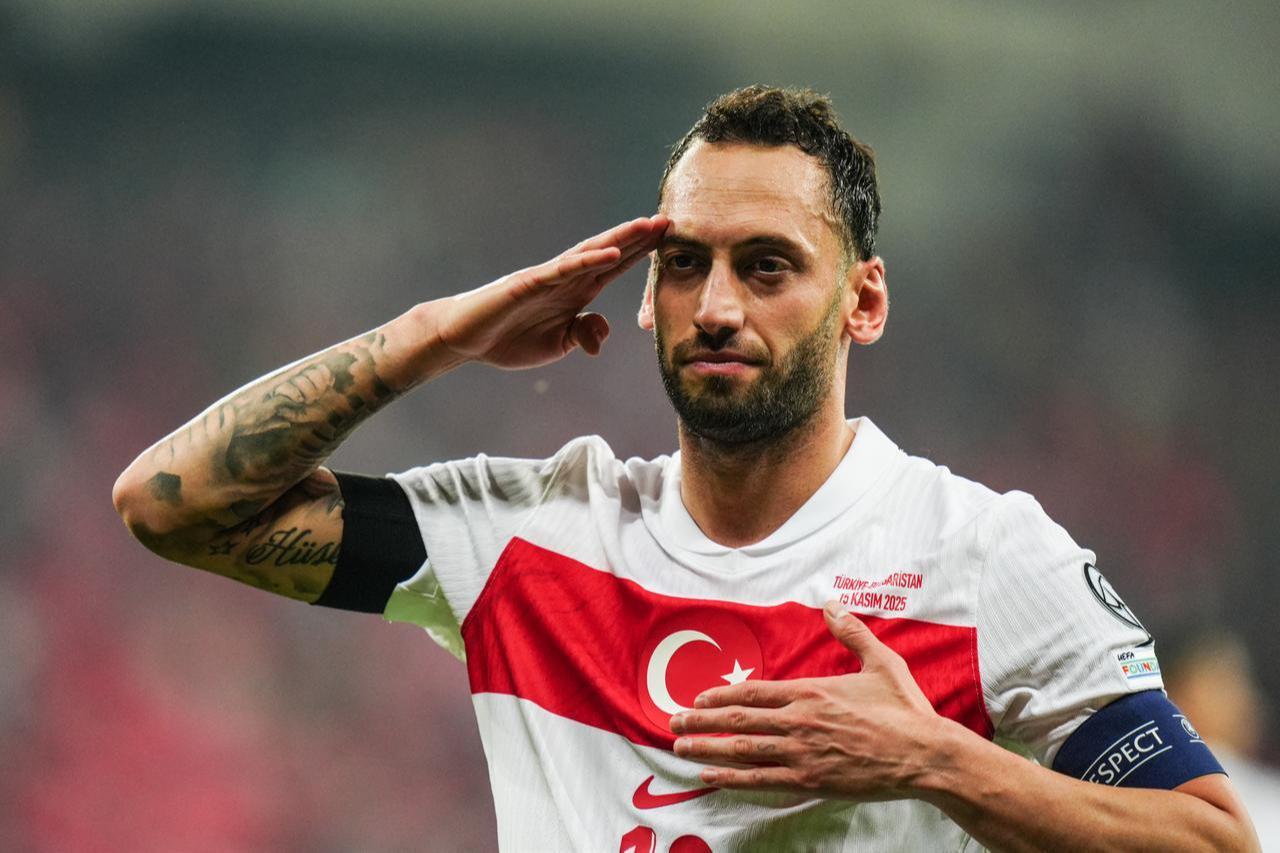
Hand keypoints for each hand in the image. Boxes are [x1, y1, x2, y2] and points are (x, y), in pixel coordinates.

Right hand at [433, 215, 667, 368]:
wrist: (465, 338)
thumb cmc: (509, 337)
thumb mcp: (557, 344)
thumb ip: (583, 335)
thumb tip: (601, 336)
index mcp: (576, 293)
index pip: (615, 268)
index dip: (642, 254)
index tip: (669, 241)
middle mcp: (566, 279)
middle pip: (609, 252)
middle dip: (639, 238)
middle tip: (670, 221)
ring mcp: (547, 278)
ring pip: (590, 253)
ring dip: (620, 239)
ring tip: (647, 226)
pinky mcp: (528, 283)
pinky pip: (563, 270)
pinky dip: (588, 261)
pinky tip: (611, 253)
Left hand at [670, 602, 947, 801]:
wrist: (924, 755)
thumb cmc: (904, 709)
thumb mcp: (880, 661)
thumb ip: (851, 632)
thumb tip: (833, 604)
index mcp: (811, 691)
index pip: (753, 691)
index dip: (720, 696)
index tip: (697, 699)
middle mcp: (799, 721)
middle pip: (738, 720)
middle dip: (700, 722)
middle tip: (672, 724)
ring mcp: (802, 754)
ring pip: (743, 750)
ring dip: (707, 749)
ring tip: (679, 749)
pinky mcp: (811, 781)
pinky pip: (762, 780)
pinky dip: (732, 779)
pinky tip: (710, 778)